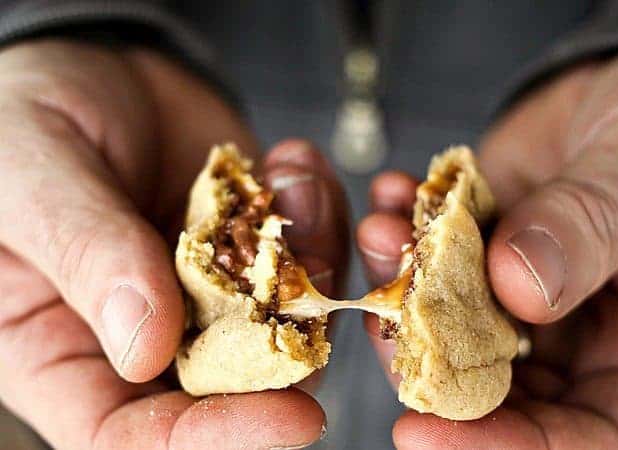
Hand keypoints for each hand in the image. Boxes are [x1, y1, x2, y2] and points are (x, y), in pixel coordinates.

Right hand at [0, 40, 347, 448]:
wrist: (90, 67)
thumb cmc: (22, 117)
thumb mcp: (30, 175)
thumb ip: (87, 254)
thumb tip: (146, 347)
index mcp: (65, 348)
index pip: (134, 435)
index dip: (212, 439)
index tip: (291, 418)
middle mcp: (148, 332)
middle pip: (235, 384)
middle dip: (290, 336)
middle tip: (308, 263)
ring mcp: (210, 287)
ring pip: (288, 315)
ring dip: (312, 256)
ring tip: (294, 184)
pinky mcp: (251, 243)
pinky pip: (308, 249)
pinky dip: (317, 209)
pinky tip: (292, 162)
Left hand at [358, 48, 617, 448]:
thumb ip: (593, 228)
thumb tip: (518, 286)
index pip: (591, 439)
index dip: (505, 446)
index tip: (419, 431)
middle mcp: (588, 347)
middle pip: (499, 394)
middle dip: (428, 356)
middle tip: (385, 309)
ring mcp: (527, 306)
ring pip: (451, 330)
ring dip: (405, 286)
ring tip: (383, 230)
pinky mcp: (483, 263)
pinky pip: (434, 267)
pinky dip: (406, 236)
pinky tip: (394, 195)